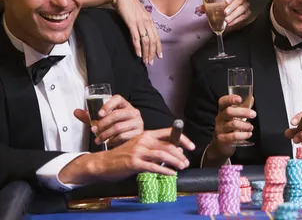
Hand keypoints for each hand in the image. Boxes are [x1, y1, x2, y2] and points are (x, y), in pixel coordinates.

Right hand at [59, 128, 195, 183]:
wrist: (104, 163)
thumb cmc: (124, 155)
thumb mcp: (140, 146)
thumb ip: (155, 147)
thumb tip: (174, 151)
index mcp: (146, 134)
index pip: (169, 133)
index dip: (183, 139)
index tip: (191, 146)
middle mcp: (144, 140)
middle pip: (168, 146)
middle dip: (180, 154)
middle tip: (186, 162)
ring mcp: (138, 151)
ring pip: (163, 155)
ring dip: (175, 162)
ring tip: (181, 167)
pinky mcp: (134, 163)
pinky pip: (153, 167)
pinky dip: (164, 171)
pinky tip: (171, 174)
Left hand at [74, 94, 143, 146]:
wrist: (130, 138)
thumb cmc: (116, 126)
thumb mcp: (103, 120)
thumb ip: (90, 116)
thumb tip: (76, 112)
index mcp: (125, 105)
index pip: (118, 99)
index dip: (108, 105)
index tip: (99, 114)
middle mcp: (133, 112)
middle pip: (117, 114)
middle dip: (102, 124)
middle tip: (93, 130)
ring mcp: (137, 122)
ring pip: (118, 127)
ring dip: (105, 135)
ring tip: (98, 139)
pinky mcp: (138, 133)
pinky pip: (123, 136)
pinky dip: (114, 140)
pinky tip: (109, 142)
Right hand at [112, 0, 161, 64]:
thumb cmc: (128, 4)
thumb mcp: (138, 13)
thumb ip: (142, 21)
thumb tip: (143, 31)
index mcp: (149, 20)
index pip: (156, 36)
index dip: (158, 47)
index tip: (159, 56)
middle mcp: (147, 22)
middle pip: (153, 40)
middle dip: (152, 53)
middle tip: (151, 62)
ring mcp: (140, 22)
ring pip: (146, 41)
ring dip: (146, 52)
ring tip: (145, 61)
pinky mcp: (131, 23)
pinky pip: (136, 37)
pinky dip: (138, 47)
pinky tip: (138, 54)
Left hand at [196, 0, 250, 31]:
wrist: (232, 9)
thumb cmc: (223, 4)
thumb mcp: (216, 4)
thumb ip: (208, 5)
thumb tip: (199, 8)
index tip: (226, 1)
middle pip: (240, 0)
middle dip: (232, 7)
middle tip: (225, 13)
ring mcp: (245, 5)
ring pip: (243, 8)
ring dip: (234, 15)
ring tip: (227, 20)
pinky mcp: (247, 13)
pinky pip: (244, 16)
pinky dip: (237, 20)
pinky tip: (231, 23)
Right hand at [210, 94, 255, 157]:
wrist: (220, 145)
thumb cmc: (230, 127)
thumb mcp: (235, 116)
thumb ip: (243, 107)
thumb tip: (251, 97)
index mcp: (222, 110)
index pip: (222, 101)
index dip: (230, 99)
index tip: (240, 99)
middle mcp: (219, 118)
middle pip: (229, 111)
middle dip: (243, 112)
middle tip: (254, 114)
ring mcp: (219, 129)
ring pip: (233, 124)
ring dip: (245, 125)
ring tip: (251, 127)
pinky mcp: (222, 139)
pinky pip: (234, 136)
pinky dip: (243, 135)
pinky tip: (249, 134)